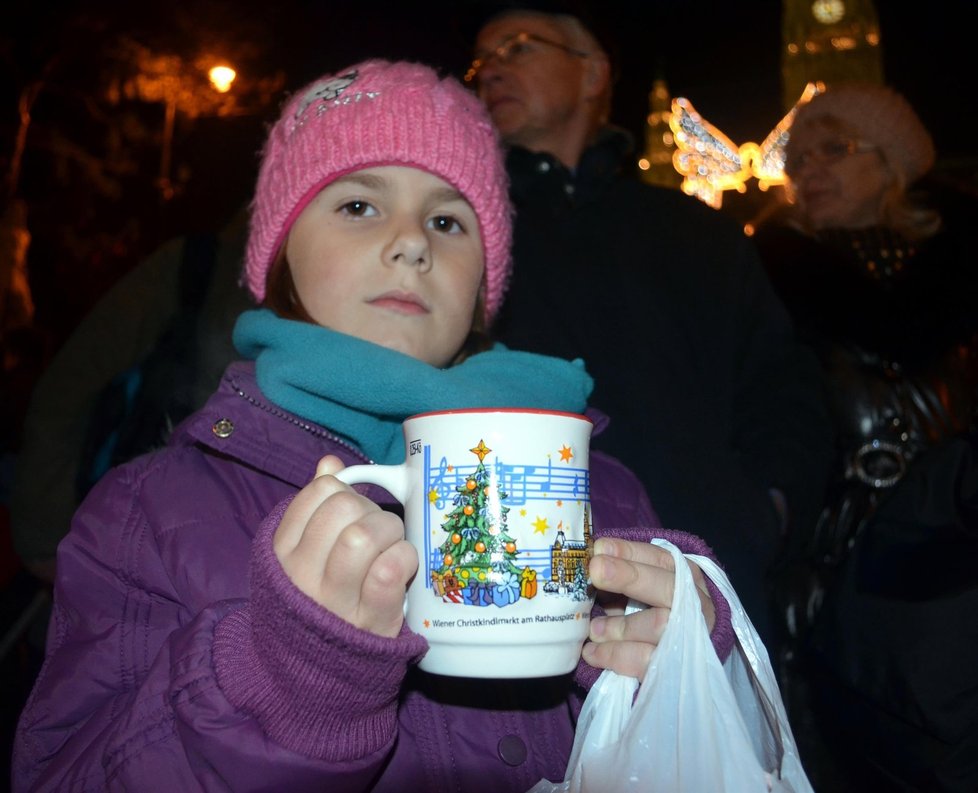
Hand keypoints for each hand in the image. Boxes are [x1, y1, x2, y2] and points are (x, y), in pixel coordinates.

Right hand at [273, 455, 417, 637]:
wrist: (312, 678)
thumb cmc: (314, 604)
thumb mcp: (301, 558)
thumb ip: (314, 508)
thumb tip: (330, 464)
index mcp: (282, 553)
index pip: (317, 494)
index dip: (344, 494)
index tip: (351, 514)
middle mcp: (302, 576)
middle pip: (342, 510)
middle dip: (371, 511)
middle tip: (379, 532)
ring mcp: (335, 601)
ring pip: (363, 536)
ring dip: (390, 533)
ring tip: (393, 548)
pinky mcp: (372, 622)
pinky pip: (390, 570)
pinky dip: (404, 559)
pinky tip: (403, 568)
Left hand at [583, 538, 715, 678]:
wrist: (687, 660)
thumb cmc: (653, 614)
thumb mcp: (641, 593)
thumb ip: (621, 581)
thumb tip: (586, 572)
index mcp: (685, 577)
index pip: (661, 559)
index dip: (631, 552)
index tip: (600, 548)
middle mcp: (694, 604)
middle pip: (667, 588)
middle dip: (629, 576)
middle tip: (596, 571)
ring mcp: (689, 637)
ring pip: (658, 626)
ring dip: (619, 625)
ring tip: (593, 629)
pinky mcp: (675, 667)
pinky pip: (645, 660)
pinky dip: (614, 655)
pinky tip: (592, 652)